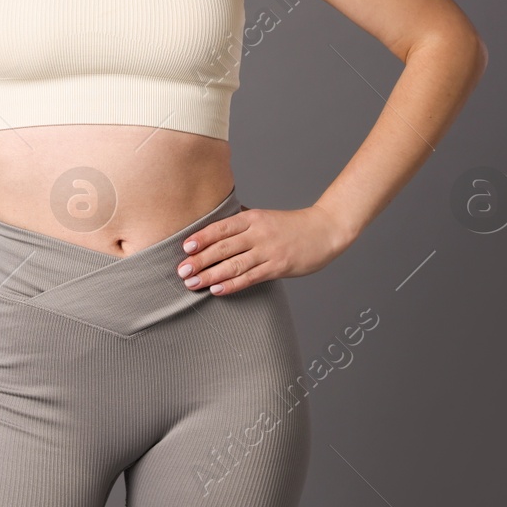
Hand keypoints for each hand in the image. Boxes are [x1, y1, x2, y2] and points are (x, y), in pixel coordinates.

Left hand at [175, 205, 352, 295]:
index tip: (184, 248)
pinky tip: (217, 290)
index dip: (201, 238)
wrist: (325, 231)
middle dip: (199, 260)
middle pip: (223, 248)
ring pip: (234, 264)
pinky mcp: (278, 267)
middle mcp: (258, 234)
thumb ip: (241, 221)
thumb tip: (213, 226)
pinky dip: (232, 284)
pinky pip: (251, 277)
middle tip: (181, 271)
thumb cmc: (291, 225)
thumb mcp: (264, 216)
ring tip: (193, 283)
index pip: (221, 228)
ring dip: (210, 275)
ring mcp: (269, 251)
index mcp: (252, 218)